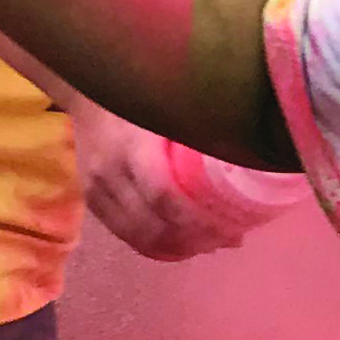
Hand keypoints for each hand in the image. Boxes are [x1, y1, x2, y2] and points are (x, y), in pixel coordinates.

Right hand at [77, 110, 299, 261]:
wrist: (86, 90)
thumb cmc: (140, 91)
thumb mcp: (170, 100)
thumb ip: (203, 123)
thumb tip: (253, 150)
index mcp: (131, 146)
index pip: (164, 197)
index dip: (199, 219)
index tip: (232, 223)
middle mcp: (109, 173)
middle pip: (153, 225)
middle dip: (195, 240)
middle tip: (230, 238)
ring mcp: (96, 189)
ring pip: (139, 237)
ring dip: (178, 248)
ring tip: (211, 243)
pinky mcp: (92, 199)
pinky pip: (125, 235)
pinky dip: (157, 246)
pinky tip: (183, 244)